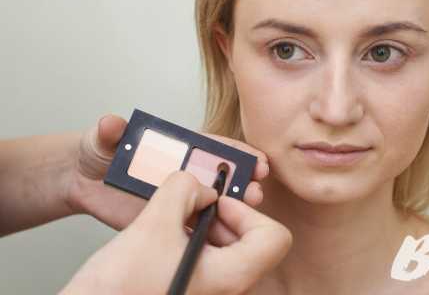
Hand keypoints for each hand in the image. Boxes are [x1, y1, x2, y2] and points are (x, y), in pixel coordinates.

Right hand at [61, 171, 292, 294]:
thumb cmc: (117, 285)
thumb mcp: (152, 222)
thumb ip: (183, 188)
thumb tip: (198, 182)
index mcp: (230, 277)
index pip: (272, 236)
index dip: (247, 211)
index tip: (217, 203)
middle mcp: (226, 288)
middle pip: (252, 239)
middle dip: (225, 211)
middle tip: (197, 198)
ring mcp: (210, 290)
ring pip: (230, 247)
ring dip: (209, 221)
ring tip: (178, 210)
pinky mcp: (193, 289)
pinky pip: (210, 258)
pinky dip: (197, 236)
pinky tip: (170, 228)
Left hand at [65, 114, 269, 229]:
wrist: (80, 182)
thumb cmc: (98, 153)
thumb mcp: (104, 137)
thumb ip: (111, 131)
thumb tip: (110, 122)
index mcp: (178, 149)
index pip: (214, 149)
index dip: (237, 154)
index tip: (255, 159)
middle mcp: (183, 173)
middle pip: (220, 177)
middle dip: (243, 181)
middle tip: (256, 187)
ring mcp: (177, 199)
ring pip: (212, 203)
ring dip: (233, 207)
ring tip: (248, 211)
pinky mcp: (167, 221)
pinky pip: (193, 227)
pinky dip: (210, 231)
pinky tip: (223, 236)